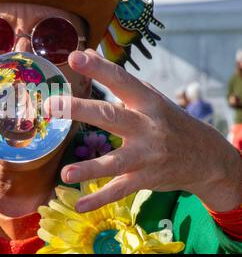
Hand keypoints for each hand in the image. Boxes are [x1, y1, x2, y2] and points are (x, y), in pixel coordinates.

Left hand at [50, 49, 241, 212]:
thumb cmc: (168, 121)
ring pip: (115, 162)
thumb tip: (87, 51)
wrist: (206, 157)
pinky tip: (79, 205)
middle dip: (80, 110)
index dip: (98, 68)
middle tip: (51, 106)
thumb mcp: (148, 96)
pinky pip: (120, 190)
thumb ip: (116, 78)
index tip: (74, 57)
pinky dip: (100, 199)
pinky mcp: (145, 179)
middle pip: (111, 116)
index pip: (120, 80)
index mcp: (146, 101)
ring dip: (90, 169)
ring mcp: (147, 156)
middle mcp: (147, 127)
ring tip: (65, 174)